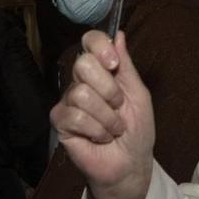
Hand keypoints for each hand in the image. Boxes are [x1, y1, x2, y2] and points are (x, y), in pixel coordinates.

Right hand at [50, 29, 156, 198]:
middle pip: (84, 64)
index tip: (114, 64)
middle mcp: (81, 82)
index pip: (90, 42)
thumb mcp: (138, 95)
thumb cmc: (136, 131)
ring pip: (81, 94)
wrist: (130, 164)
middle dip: (109, 90)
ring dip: (106, 117)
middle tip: (117, 107)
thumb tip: (118, 34)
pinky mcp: (60, 122)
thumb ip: (127, 67)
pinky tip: (99, 138)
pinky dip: (96, 130)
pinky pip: (76, 116)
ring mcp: (68, 102)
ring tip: (112, 129)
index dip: (100, 47)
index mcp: (101, 72)